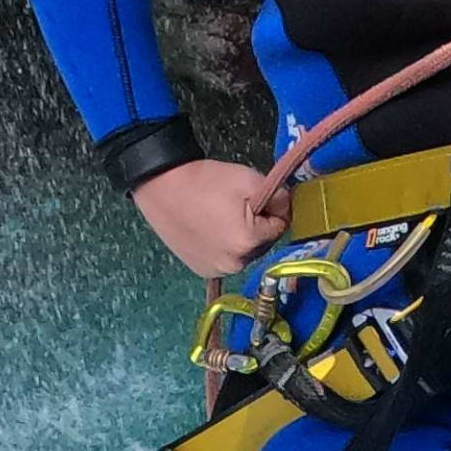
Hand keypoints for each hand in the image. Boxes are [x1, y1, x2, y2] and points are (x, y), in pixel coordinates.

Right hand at [133, 159, 286, 279]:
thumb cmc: (206, 181)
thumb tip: (288, 209)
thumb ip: (279, 197)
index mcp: (248, 242)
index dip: (270, 209)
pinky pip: (226, 259)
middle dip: (257, 225)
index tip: (252, 198)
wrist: (162, 186)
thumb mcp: (250, 180)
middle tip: (233, 205)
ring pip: (245, 253)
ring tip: (219, 216)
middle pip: (263, 243)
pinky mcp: (202, 270)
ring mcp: (216, 270)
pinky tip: (209, 230)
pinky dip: (223, 247)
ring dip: (241, 238)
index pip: (281, 226)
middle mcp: (234, 264)